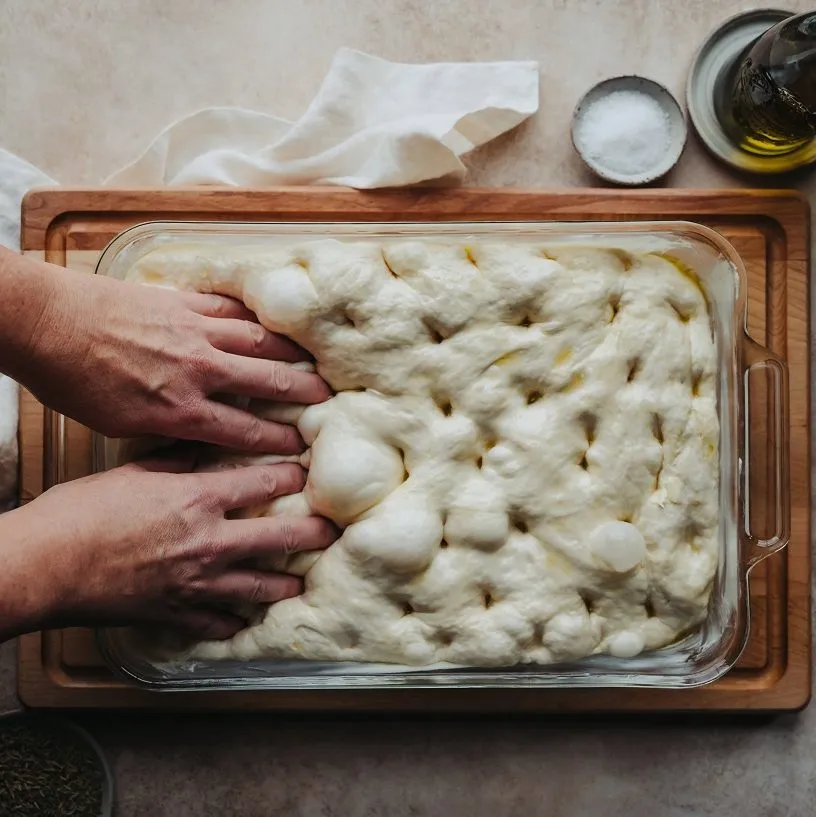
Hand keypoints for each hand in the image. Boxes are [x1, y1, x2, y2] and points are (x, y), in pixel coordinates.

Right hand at [0, 451, 337, 640]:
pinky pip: (215, 622)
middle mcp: (208, 541)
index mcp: (199, 498)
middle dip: (310, 534)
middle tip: (330, 533)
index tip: (306, 473)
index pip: (263, 483)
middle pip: (277, 539)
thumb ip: (176, 460)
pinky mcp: (176, 612)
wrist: (45, 566)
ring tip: (300, 585)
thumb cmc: (81, 512)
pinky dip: (231, 623)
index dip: (290, 475)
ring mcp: (196, 582)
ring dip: (282, 586)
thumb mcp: (133, 471)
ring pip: (256, 587)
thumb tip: (203, 445)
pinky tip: (243, 623)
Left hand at [20, 259, 330, 452]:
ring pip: (257, 340)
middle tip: (326, 396)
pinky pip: (229, 307)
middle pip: (266, 381)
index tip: (299, 444)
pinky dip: (252, 315)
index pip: (244, 429)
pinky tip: (266, 318)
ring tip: (311, 356)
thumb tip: (195, 430)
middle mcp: (198, 370)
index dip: (278, 439)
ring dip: (288, 349)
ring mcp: (194, 331)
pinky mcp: (182, 302)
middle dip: (301, 391)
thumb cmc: (73, 380)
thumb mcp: (117, 424)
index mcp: (181, 409)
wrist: (46, 323)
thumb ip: (165, 427)